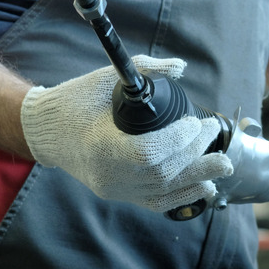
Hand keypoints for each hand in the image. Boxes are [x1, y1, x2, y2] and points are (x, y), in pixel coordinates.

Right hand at [20, 55, 231, 211]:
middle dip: (195, 153)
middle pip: (161, 173)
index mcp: (100, 146)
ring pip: (163, 191)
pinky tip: (203, 187)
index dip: (178, 141)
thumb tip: (180, 66)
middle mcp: (108, 175)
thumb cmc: (74, 102)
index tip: (196, 122)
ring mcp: (114, 189)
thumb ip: (144, 69)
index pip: (148, 153)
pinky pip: (155, 202)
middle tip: (214, 132)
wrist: (45, 131)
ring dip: (197, 177)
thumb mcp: (104, 78)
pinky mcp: (118, 194)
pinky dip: (182, 195)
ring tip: (223, 165)